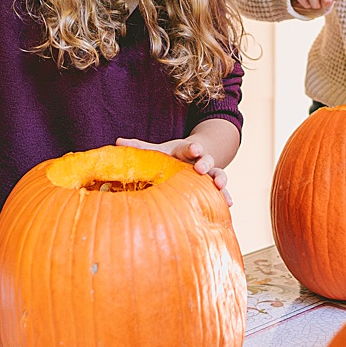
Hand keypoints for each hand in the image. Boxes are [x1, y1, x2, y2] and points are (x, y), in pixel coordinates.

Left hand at [116, 136, 232, 206]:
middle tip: (200, 168)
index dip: (193, 148)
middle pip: (207, 160)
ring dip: (220, 179)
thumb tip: (117, 141)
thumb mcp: (158, 151)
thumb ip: (140, 148)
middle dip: (206, 163)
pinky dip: (225, 196)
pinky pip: (222, 190)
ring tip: (220, 187)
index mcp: (186, 151)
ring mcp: (209, 173)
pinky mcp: (213, 185)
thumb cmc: (171, 156)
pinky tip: (228, 205)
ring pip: (219, 173)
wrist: (194, 155)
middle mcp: (200, 160)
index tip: (194, 149)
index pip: (190, 147)